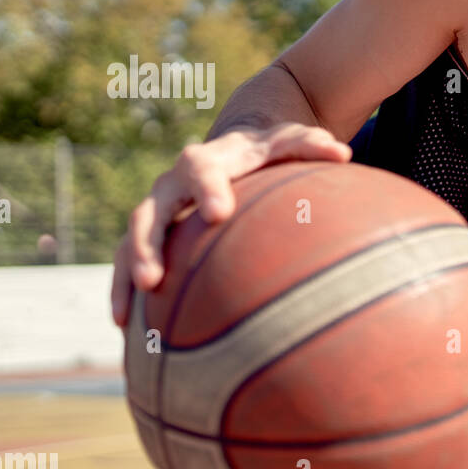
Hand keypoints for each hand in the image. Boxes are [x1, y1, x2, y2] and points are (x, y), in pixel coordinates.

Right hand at [110, 123, 350, 325]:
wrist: (236, 148)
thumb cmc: (270, 151)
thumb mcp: (291, 143)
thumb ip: (313, 145)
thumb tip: (343, 152)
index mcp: (208, 160)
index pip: (203, 169)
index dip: (207, 190)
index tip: (219, 214)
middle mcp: (173, 184)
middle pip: (152, 210)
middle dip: (150, 243)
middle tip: (154, 278)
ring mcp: (159, 209)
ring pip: (133, 239)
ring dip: (129, 272)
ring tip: (131, 310)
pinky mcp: (152, 235)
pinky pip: (128, 261)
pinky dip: (124, 290)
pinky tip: (127, 325)